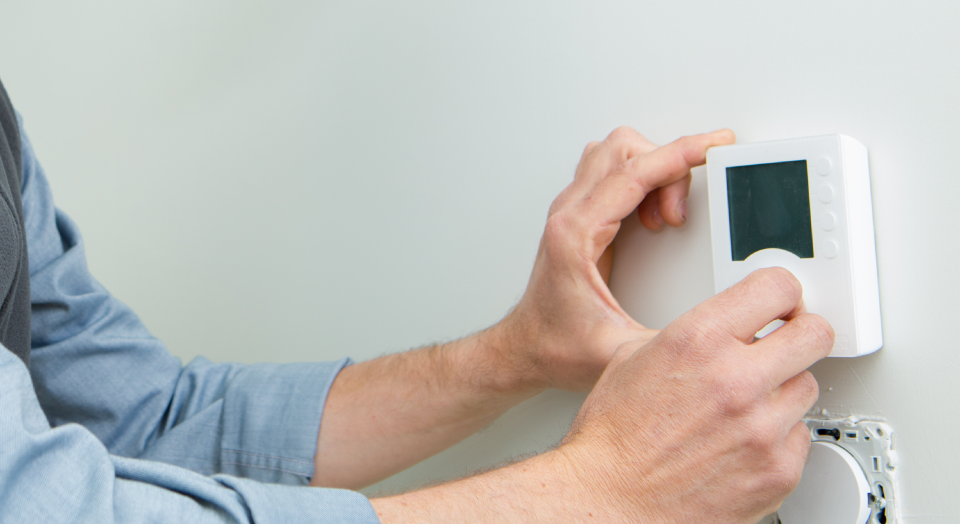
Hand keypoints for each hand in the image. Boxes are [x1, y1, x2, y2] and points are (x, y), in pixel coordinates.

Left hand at [495, 127, 735, 391]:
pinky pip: (612, 175)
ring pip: (615, 155)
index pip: (633, 173)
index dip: (680, 154)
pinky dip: (641, 181)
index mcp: (575, 236)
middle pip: (624, 151)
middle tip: (681, 210)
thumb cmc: (555, 347)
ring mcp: (571, 212)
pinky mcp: (579, 217)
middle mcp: (569, 215)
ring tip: (666, 213)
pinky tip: (652, 215)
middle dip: (668, 166)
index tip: (713, 145)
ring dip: (652, 171)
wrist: (524, 351)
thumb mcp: (619, 352)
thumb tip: (715, 328)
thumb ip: (667, 341)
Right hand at [557, 268, 832, 522]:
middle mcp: (736, 379)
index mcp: (698, 340)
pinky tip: (743, 441)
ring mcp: (762, 428)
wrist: (608, 502)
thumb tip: (722, 326)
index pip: (777, 287)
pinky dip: (778, 438)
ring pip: (808, 387)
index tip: (780, 302)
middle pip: (814, 333)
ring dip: (783, 391)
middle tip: (785, 343)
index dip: (780, 293)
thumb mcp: (631, 358)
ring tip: (745, 405)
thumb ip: (689, 333)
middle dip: (800, 334)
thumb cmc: (612, 439)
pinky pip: (800, 438)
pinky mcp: (778, 472)